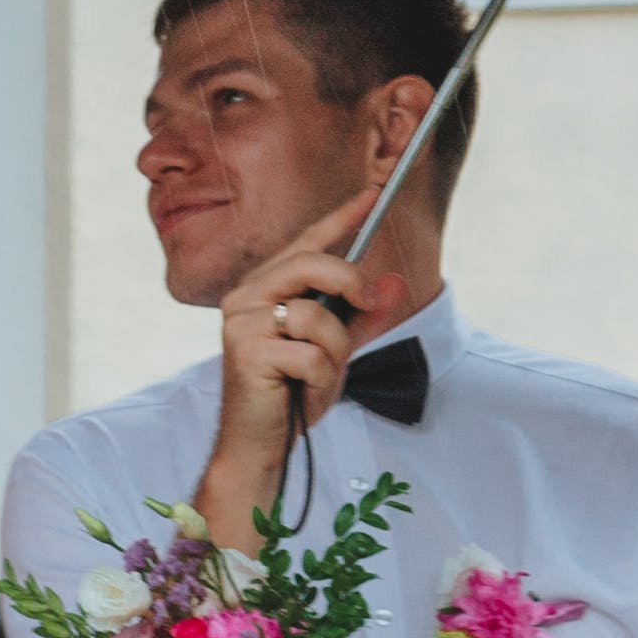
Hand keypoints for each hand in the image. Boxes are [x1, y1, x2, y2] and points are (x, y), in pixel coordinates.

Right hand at [196, 207, 407, 538]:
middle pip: (311, 264)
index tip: (373, 194)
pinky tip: (302, 392)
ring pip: (316, 315)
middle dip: (349, 284)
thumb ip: (363, 317)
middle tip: (365, 305)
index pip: (306, 243)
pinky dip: (320, 379)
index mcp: (266, 288)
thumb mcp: (336, 350)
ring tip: (319, 376)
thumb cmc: (292, 394)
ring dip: (334, 352)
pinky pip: (310, 353)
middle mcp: (247, 296)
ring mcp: (242, 322)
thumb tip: (395, 283)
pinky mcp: (246, 352)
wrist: (260, 443)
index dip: (340, 217)